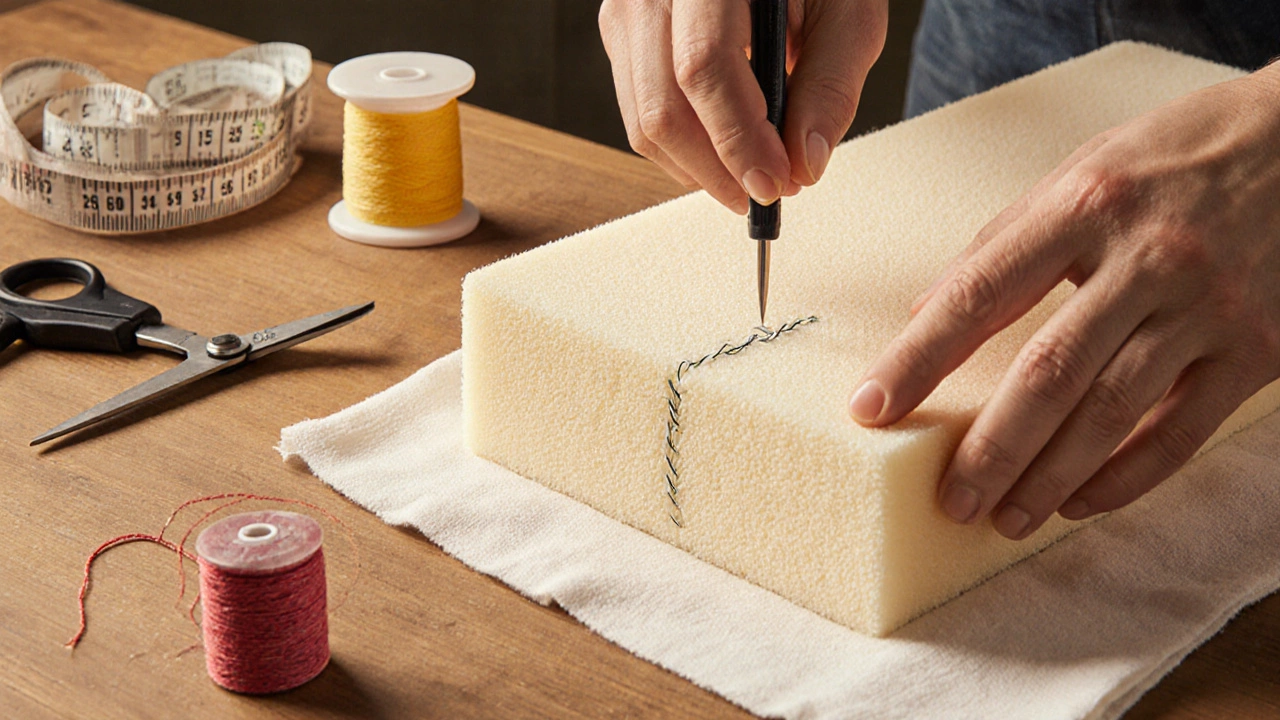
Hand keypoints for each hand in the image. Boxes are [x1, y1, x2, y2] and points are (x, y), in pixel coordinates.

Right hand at [598, 0, 887, 212]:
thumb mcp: (847, 12)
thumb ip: (831, 84)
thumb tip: (804, 163)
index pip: (703, 66)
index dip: (738, 137)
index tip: (775, 182)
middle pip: (662, 107)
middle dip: (718, 169)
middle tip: (768, 192)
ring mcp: (628, 11)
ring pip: (645, 124)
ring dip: (701, 169)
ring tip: (752, 175)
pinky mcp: (625, 37)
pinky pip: (641, 116)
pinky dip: (685, 150)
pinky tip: (726, 150)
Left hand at [850, 62, 1279, 538]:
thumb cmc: (1177, 156)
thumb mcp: (1081, 170)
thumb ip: (1002, 241)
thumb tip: (927, 311)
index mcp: (1085, 206)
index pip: (980, 294)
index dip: (918, 358)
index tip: (871, 406)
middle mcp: (1147, 258)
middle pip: (1048, 371)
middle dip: (990, 447)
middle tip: (948, 498)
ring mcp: (1206, 307)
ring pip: (1113, 411)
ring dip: (1050, 477)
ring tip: (1004, 517)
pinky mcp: (1257, 348)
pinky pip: (1182, 431)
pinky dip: (1128, 476)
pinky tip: (1081, 501)